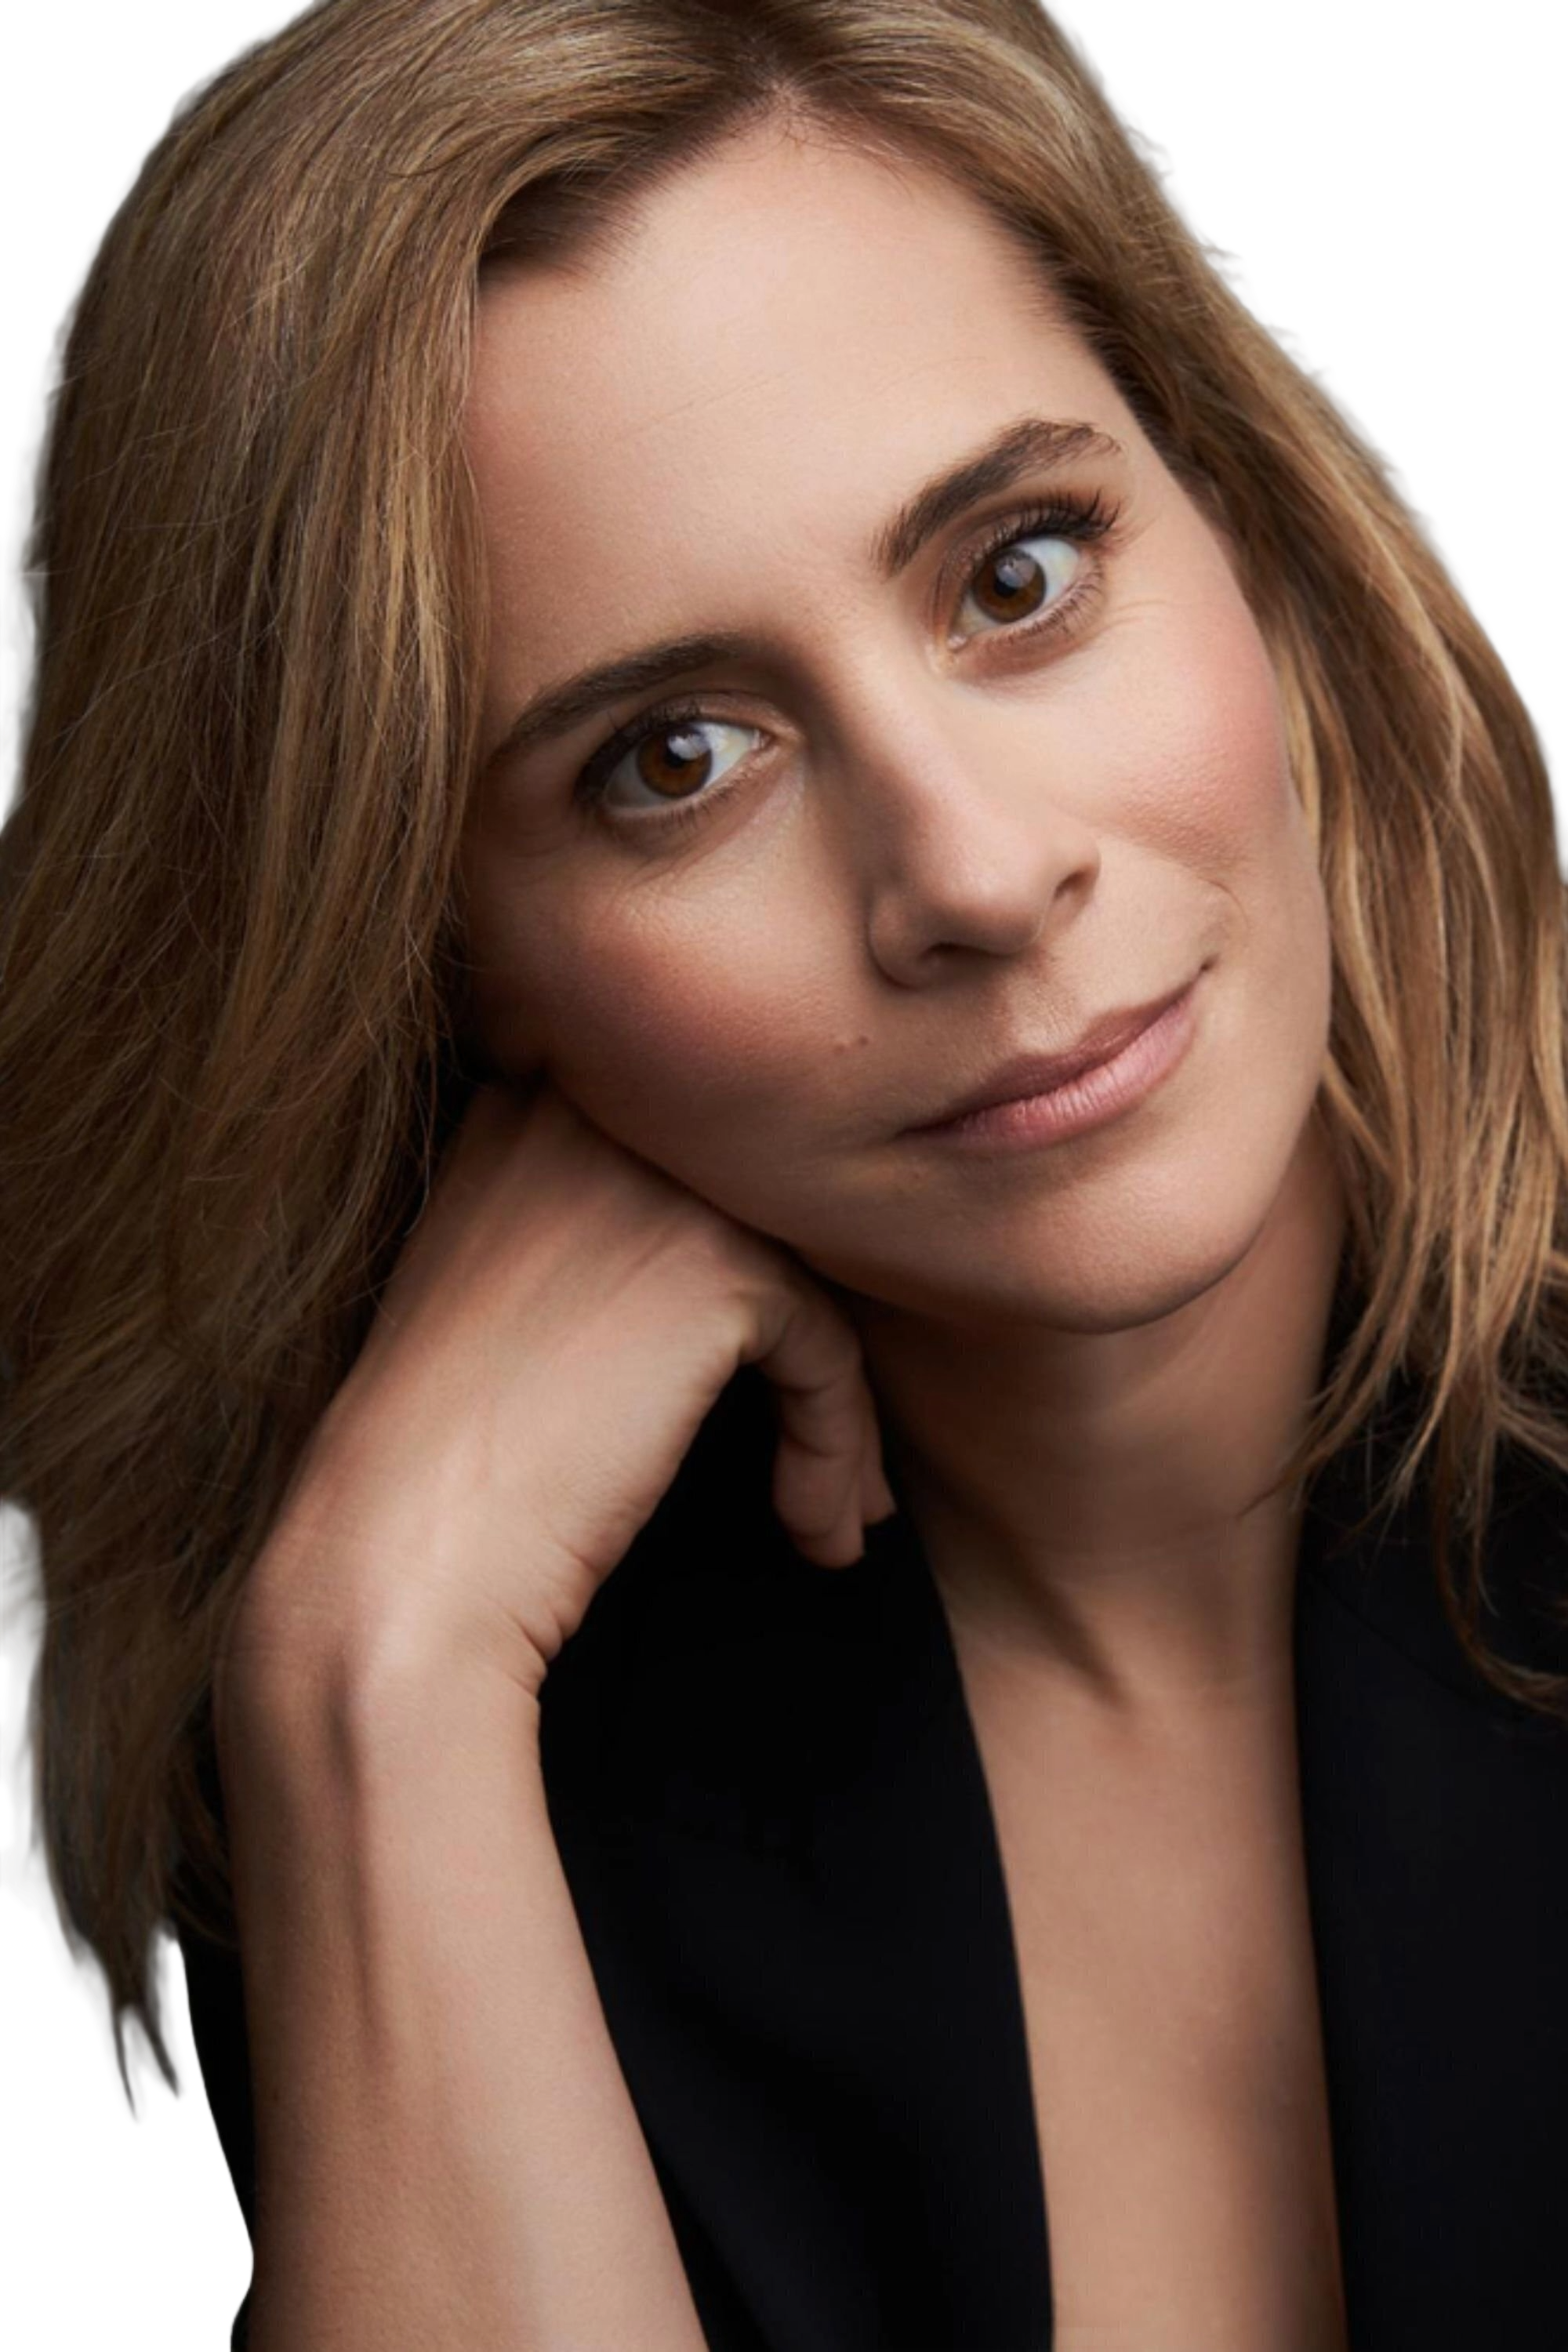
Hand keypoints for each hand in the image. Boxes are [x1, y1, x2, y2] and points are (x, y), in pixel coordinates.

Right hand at [223, 1073, 895, 1702]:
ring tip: (832, 1515)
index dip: (730, 1290)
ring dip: (831, 1411)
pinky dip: (836, 1446)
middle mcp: (579, 1116)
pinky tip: (814, 1533)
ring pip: (803, 1280)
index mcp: (515, 1111)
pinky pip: (828, 1344)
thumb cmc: (439, 1469)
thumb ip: (593, 1236)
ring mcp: (647, 1181)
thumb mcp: (498, 1299)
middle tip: (818, 1454)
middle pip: (756, 1211)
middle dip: (798, 1343)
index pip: (686, 1164)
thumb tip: (729, 1271)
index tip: (741, 1395)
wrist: (398, 1566)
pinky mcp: (713, 1264)